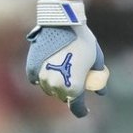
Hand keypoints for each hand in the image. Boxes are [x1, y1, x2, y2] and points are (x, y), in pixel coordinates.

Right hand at [26, 0, 109, 117]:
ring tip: (64, 69)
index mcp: (74, 88)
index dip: (82, 110)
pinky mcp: (32, 69)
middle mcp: (56, 87)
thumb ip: (98, 78)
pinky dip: (44, 76)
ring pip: (50, 89)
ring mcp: (42, 79)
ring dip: (57, 84)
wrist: (62, 23)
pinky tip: (51, 66)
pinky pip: (38, 79)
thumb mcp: (96, 59)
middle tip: (76, 78)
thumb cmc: (83, 41)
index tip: (85, 110)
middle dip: (70, 92)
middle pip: (63, 96)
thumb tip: (101, 92)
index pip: (76, 107)